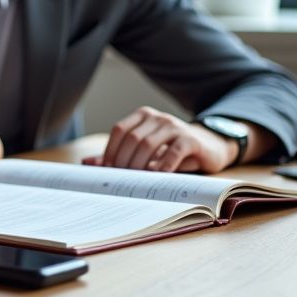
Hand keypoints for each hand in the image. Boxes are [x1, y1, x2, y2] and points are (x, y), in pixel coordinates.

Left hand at [83, 107, 233, 173]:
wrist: (209, 147)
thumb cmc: (172, 150)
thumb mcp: (145, 151)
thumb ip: (118, 155)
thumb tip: (87, 163)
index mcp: (143, 116)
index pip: (119, 130)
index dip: (110, 150)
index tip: (106, 170)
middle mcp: (157, 117)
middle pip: (132, 138)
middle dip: (122, 160)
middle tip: (119, 179)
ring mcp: (175, 126)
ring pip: (149, 144)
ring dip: (138, 164)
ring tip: (135, 180)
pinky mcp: (190, 139)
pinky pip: (173, 152)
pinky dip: (162, 166)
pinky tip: (157, 178)